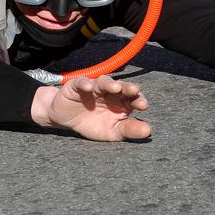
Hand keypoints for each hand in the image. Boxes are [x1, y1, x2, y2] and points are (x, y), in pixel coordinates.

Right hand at [30, 76, 151, 140]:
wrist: (66, 121)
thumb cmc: (93, 124)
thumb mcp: (112, 132)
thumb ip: (129, 130)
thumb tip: (148, 131)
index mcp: (121, 101)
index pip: (133, 98)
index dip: (139, 100)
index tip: (144, 106)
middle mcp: (110, 92)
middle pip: (121, 87)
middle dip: (128, 88)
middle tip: (134, 90)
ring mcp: (94, 87)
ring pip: (104, 82)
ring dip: (109, 84)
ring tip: (115, 88)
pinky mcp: (77, 86)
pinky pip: (81, 82)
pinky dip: (85, 83)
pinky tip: (89, 87)